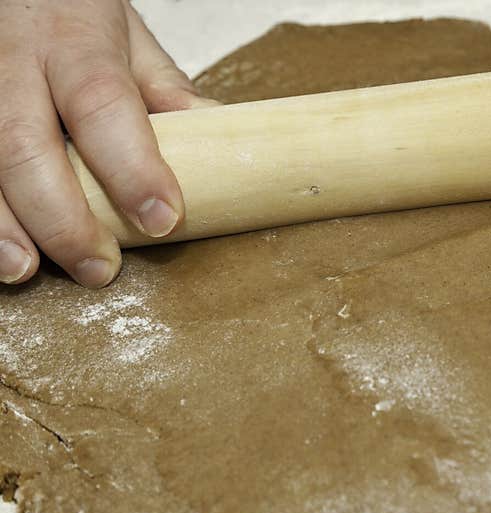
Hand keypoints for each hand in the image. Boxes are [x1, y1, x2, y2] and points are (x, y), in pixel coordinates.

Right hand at [0, 0, 217, 287]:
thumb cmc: (69, 13)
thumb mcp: (126, 36)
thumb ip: (166, 92)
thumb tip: (228, 145)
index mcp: (74, 42)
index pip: (103, 105)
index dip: (132, 168)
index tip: (163, 218)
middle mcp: (12, 61)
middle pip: (25, 145)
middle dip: (62, 217)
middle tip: (98, 266)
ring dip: (1, 223)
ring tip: (25, 269)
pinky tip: (1, 249)